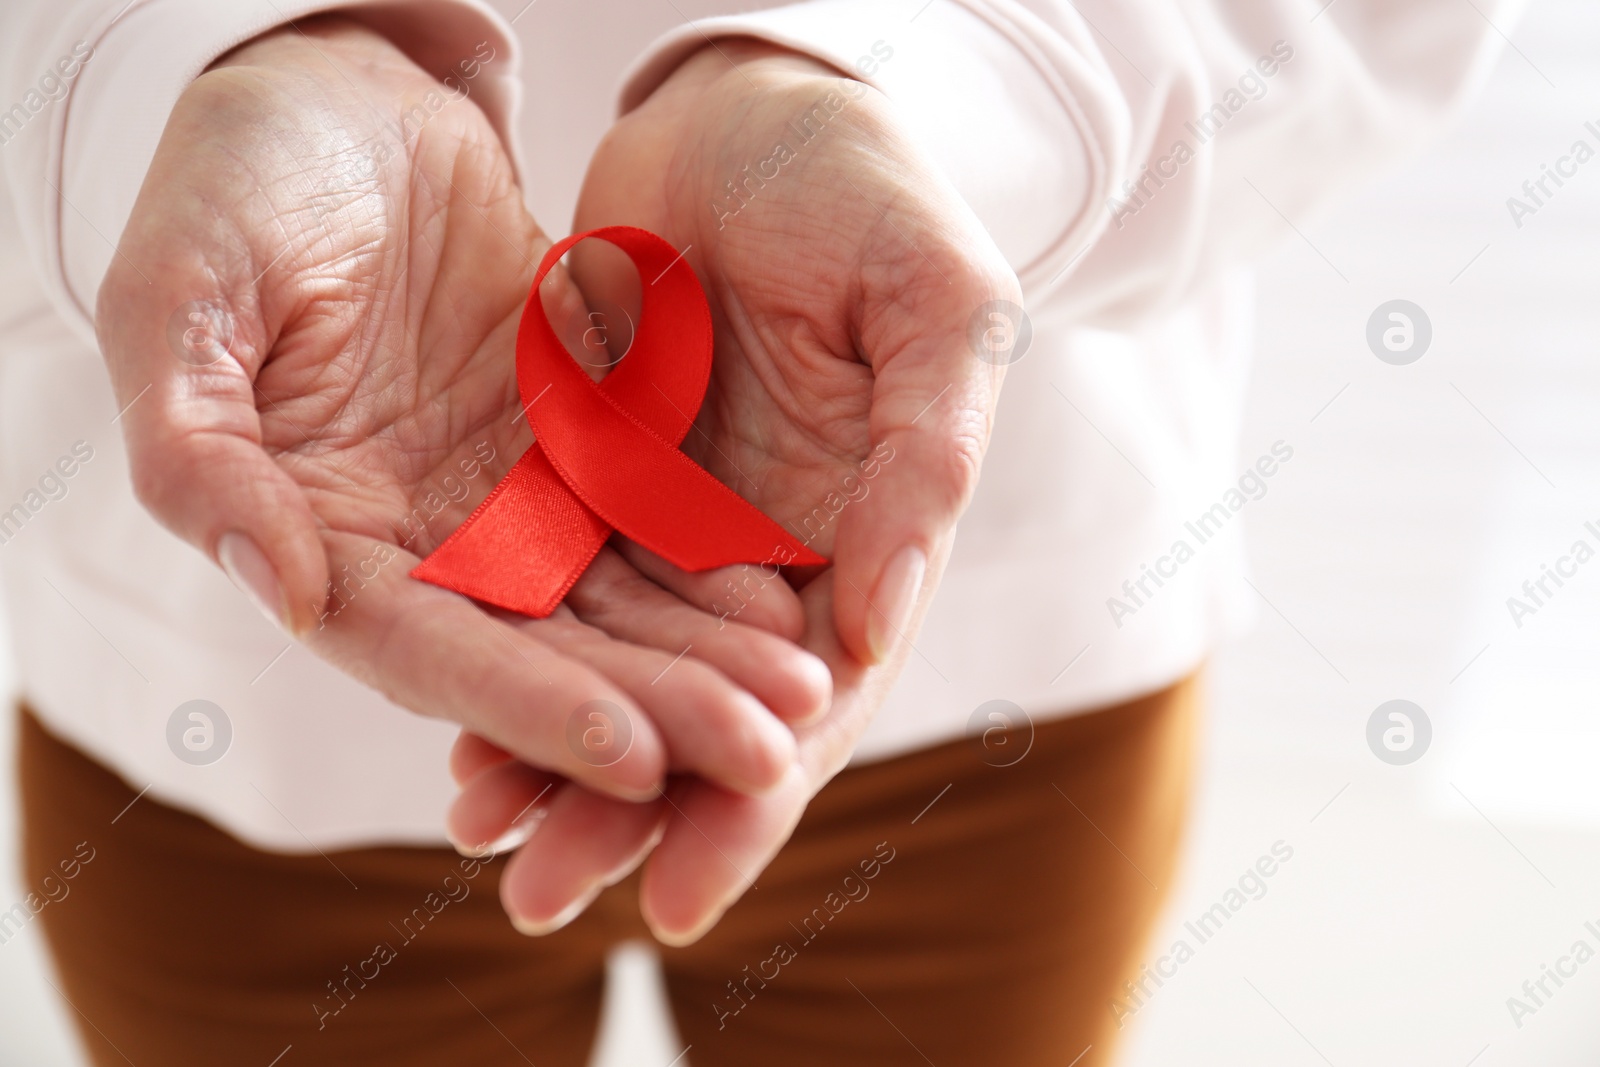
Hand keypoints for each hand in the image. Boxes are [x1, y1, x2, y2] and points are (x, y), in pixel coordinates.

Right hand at [95, 19, 828, 802]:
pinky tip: (789, 594)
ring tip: (805, 694)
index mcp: (316, 539)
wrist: (338, 100)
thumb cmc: (232, 186)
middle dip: (657, 707)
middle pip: (546, 652)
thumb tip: (280, 591)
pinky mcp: (572, 443)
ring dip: (707, 655)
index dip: (526, 707)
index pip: (426, 653)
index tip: (634, 754)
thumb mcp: (179, 299)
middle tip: (769, 753)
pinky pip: (650, 513)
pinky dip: (712, 559)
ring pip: (615, 601)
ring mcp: (504, 499)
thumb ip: (199, 453)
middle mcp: (419, 546)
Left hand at [451, 42, 1019, 940]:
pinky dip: (511, 653)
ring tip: (481, 835)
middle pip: (701, 713)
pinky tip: (450, 720)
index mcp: (869, 539)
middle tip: (545, 899)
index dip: (750, 799)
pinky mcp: (599, 477)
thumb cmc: (869, 189)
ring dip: (554, 755)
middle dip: (630, 814)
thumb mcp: (932, 303)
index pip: (812, 702)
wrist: (749, 104)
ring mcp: (681, 525)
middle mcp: (772, 557)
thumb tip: (879, 623)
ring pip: (618, 668)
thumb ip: (922, 457)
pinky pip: (552, 586)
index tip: (683, 893)